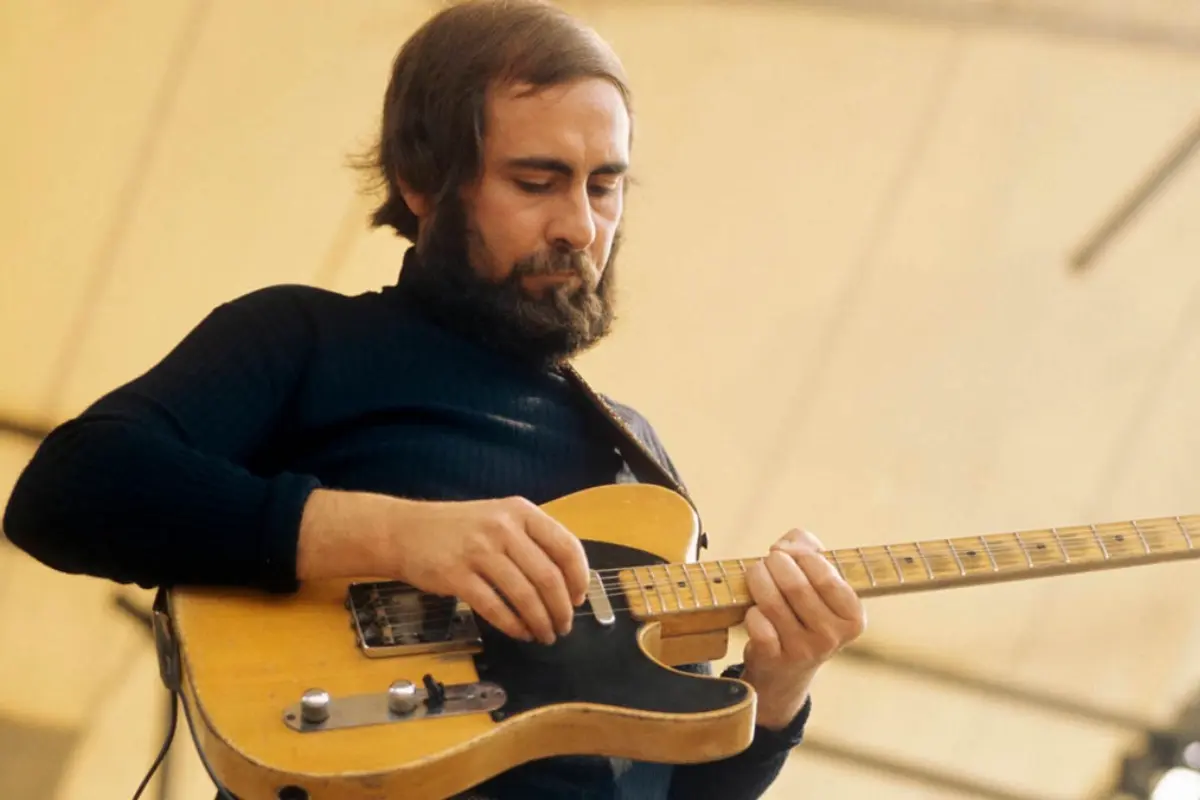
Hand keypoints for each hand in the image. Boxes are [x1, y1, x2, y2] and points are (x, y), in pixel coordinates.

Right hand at [297, 490, 589, 645]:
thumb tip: (568, 582)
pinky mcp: (457, 575)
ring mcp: (479, 550)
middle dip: (561, 609)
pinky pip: (495, 607)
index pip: (566, 546)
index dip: (578, 578)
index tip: (578, 599)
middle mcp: (503, 528)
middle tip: (563, 627)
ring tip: (544, 635)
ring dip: (540, 622)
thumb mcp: (500, 518)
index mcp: (521, 512)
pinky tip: (520, 633)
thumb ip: (532, 541)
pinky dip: (513, 625)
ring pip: (525, 595)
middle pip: (548, 577)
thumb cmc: (459, 529)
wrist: (405, 530)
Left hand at [741, 528, 864, 729]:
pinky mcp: (774, 659)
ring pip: (772, 603)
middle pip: (796, 586)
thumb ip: (807, 548)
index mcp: (853, 618)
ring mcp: (803, 651)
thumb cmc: (804, 611)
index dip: (801, 555)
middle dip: (775, 563)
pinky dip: (752, 610)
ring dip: (758, 579)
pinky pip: (758, 624)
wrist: (786, 669)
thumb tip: (786, 546)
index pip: (826, 577)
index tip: (790, 552)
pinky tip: (756, 610)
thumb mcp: (819, 581)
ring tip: (757, 573)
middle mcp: (832, 637)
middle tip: (769, 561)